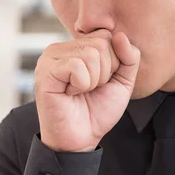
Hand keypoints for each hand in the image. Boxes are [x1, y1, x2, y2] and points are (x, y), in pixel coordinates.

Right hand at [34, 30, 140, 151]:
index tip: (101, 81)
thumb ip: (129, 57)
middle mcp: (61, 48)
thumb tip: (119, 35)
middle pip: (101, 43)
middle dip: (104, 72)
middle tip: (90, 89)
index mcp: (77, 47)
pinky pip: (77, 66)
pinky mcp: (45, 71)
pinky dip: (81, 85)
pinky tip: (70, 94)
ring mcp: (50, 58)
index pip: (107, 35)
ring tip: (80, 92)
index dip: (113, 62)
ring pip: (91, 54)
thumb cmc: (98, 111)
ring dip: (93, 81)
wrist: (81, 139)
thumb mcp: (123, 82)